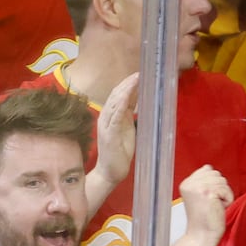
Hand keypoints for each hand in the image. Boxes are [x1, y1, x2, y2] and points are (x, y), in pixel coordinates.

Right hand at [95, 72, 138, 186]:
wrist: (110, 172)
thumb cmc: (119, 153)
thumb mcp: (127, 130)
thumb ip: (129, 116)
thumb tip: (139, 101)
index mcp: (111, 116)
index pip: (118, 95)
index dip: (128, 84)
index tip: (140, 75)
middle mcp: (106, 117)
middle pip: (115, 95)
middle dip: (127, 83)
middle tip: (140, 73)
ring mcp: (106, 126)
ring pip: (114, 102)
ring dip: (125, 90)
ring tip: (135, 79)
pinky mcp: (108, 135)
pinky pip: (114, 117)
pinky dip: (119, 105)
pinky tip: (126, 97)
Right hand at [179, 165, 233, 245]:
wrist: (201, 236)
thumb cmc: (204, 219)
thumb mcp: (199, 195)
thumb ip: (203, 181)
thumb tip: (209, 167)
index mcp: (186, 183)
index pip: (207, 169)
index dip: (213, 184)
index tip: (207, 199)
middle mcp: (190, 183)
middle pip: (216, 174)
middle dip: (219, 189)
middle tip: (210, 204)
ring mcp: (198, 188)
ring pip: (223, 181)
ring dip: (223, 195)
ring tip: (213, 207)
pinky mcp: (208, 193)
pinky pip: (227, 190)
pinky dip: (227, 200)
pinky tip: (217, 209)